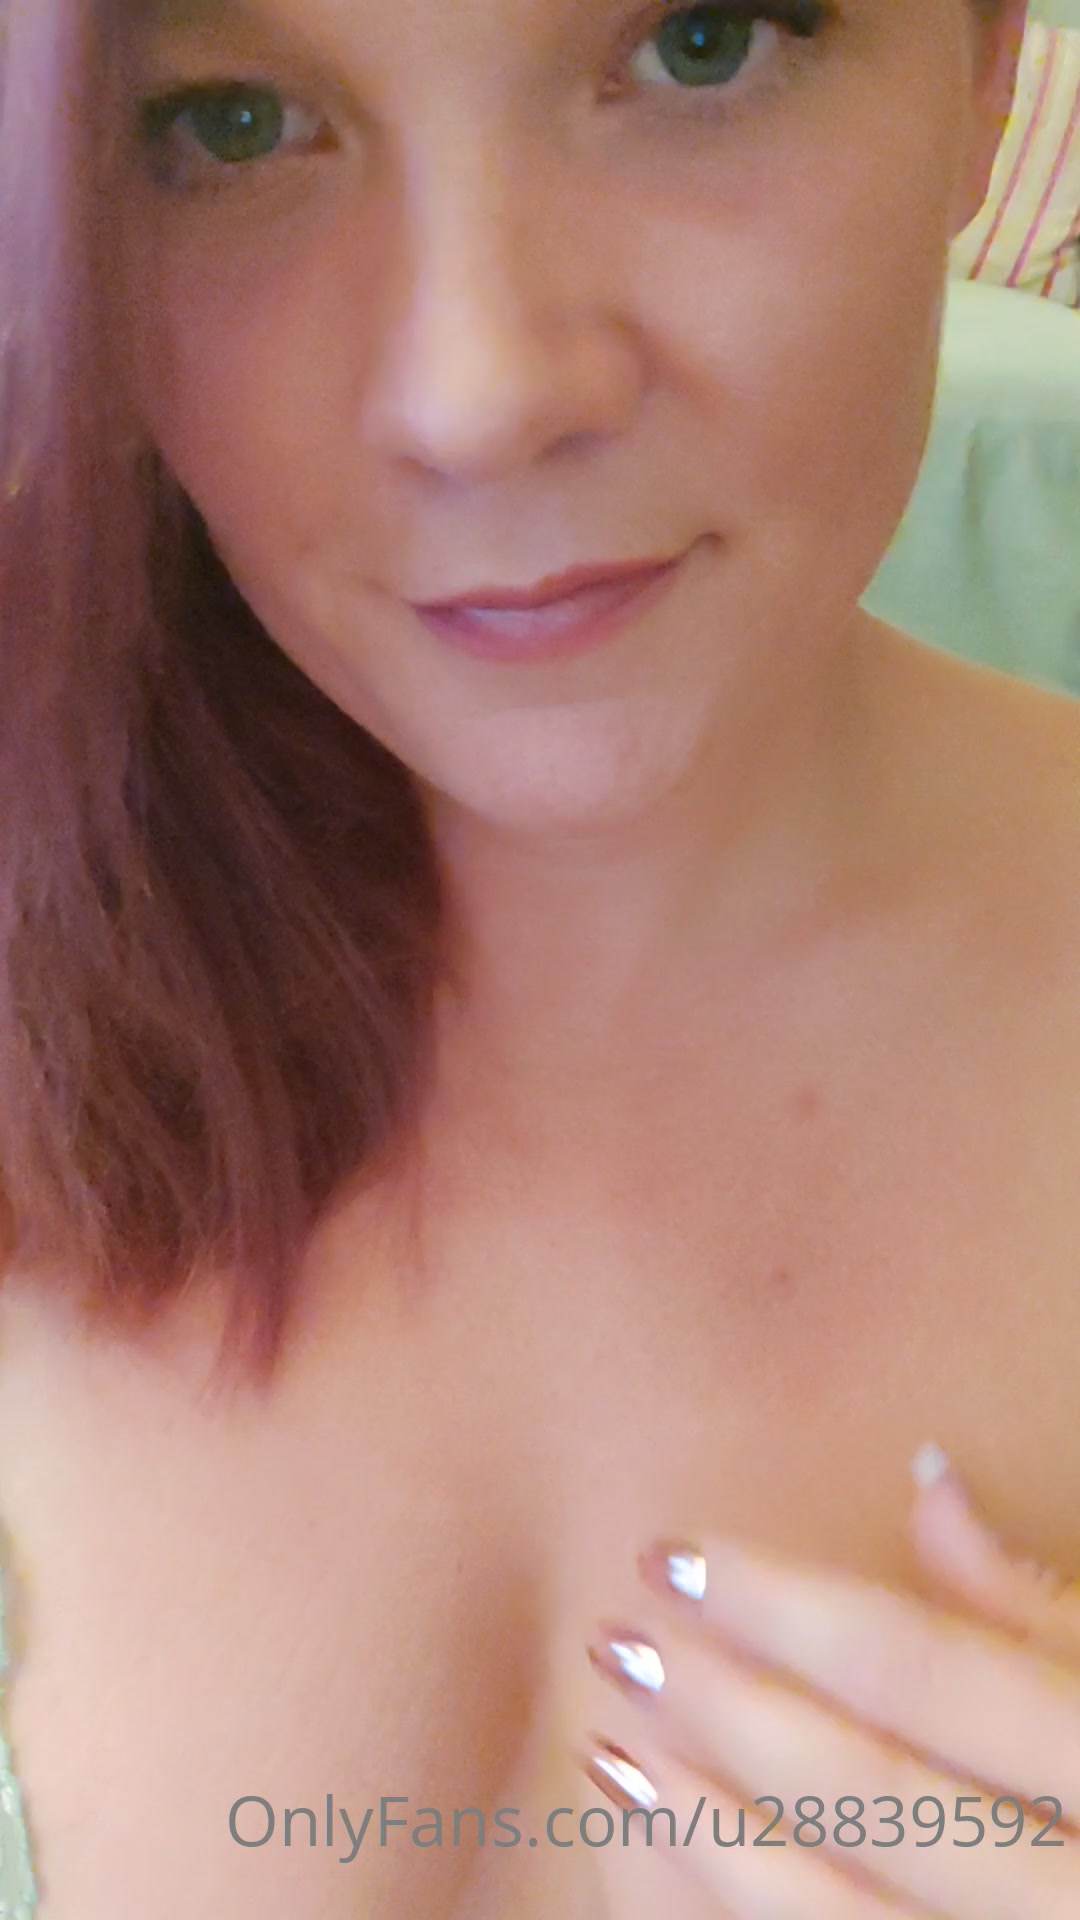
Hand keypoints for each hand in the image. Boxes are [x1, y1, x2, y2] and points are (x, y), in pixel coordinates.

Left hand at [579, 1444, 1079, 1916]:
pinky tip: (662, 1867)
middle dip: (720, 1710)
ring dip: (700, 1833)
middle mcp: (1076, 1895)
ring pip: (830, 1918)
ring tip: (609, 1750)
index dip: (783, 1607)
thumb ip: (1041, 1603)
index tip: (672, 1554)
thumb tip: (924, 1475)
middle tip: (618, 1640)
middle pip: (863, 1791)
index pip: (922, 1670)